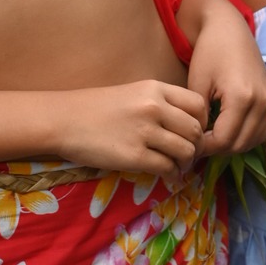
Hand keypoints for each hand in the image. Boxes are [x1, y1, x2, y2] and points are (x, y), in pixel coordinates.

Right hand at [57, 80, 207, 175]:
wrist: (63, 120)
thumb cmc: (95, 108)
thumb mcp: (132, 93)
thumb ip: (159, 104)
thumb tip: (184, 126)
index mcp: (155, 89)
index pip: (198, 105)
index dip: (202, 122)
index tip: (194, 133)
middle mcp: (154, 107)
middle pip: (195, 130)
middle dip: (197, 147)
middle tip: (189, 156)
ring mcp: (144, 131)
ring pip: (186, 151)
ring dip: (186, 164)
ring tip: (178, 168)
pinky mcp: (134, 155)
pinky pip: (167, 167)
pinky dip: (172, 175)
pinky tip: (167, 176)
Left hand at [184, 0, 265, 155]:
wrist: (230, 29)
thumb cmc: (209, 52)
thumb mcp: (197, 85)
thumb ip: (198, 117)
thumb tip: (196, 142)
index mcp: (242, 98)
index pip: (223, 141)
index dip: (204, 147)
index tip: (189, 143)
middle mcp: (262, 103)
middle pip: (239, 145)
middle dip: (216, 149)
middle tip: (198, 143)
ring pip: (252, 142)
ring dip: (232, 145)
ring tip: (212, 137)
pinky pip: (262, 132)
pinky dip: (246, 137)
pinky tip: (228, 131)